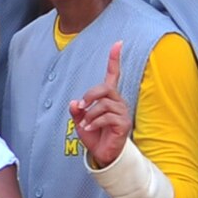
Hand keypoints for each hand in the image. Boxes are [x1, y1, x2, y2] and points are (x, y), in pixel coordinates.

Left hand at [68, 42, 132, 169]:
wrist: (103, 154)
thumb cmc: (94, 135)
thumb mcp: (81, 121)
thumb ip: (77, 111)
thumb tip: (74, 103)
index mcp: (108, 97)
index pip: (113, 74)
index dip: (114, 59)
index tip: (118, 43)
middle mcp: (118, 102)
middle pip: (105, 88)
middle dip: (90, 95)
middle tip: (81, 107)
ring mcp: (122, 112)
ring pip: (103, 104)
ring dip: (90, 114)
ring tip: (85, 124)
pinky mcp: (123, 123)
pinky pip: (106, 117)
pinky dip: (94, 122)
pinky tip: (89, 128)